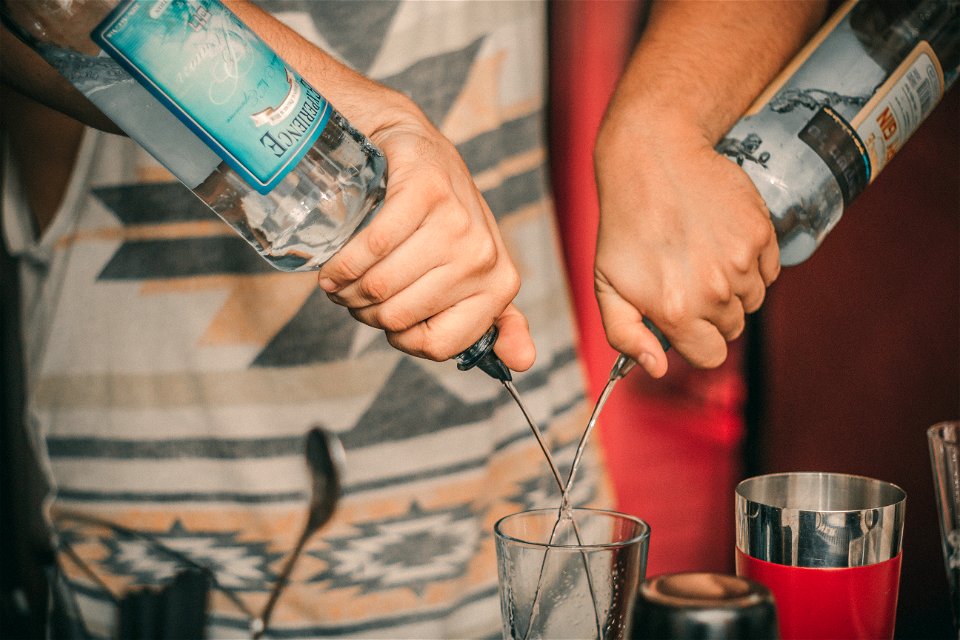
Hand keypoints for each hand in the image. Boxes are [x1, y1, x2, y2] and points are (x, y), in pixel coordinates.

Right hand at [228, 2, 535, 370]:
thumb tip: (525, 363)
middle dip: (365, 312)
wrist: (414, 149)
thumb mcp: (469, 272)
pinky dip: (343, 262)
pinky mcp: (426, 190)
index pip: (439, 345)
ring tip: (339, 280)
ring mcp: (457, 221)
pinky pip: (373, 248)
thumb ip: (495, 320)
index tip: (385, 320)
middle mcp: (484, 255)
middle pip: (400, 316)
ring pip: (382, 286)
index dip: (400, 339)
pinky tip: (334, 264)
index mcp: (500, 283)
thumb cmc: (439, 220)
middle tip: (352, 294)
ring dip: (347, 290)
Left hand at [594, 115, 779, 377]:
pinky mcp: (761, 234)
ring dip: (733, 288)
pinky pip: (768, 270)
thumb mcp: (606, 284)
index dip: (696, 341)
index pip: (710, 356)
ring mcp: (742, 262)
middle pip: (731, 328)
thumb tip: (657, 369)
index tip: (684, 320)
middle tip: (686, 278)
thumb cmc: (624, 224)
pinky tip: (721, 241)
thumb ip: (626, 335)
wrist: (654, 159)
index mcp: (677, 311)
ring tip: (702, 256)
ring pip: (752, 300)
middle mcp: (715, 291)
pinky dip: (751, 263)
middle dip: (711, 313)